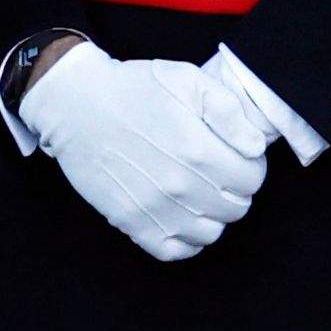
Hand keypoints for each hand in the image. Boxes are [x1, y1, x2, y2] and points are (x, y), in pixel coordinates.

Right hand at [15, 41, 266, 261]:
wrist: (75, 104)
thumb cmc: (131, 88)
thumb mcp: (186, 79)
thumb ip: (229, 111)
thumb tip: (255, 146)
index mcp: (200, 151)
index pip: (253, 179)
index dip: (248, 165)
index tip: (234, 155)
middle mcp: (181, 186)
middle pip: (236, 208)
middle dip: (232, 189)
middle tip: (213, 170)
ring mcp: (155, 209)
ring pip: (210, 233)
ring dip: (210, 214)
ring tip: (195, 191)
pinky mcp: (132, 222)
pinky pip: (176, 252)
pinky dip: (185, 240)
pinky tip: (179, 216)